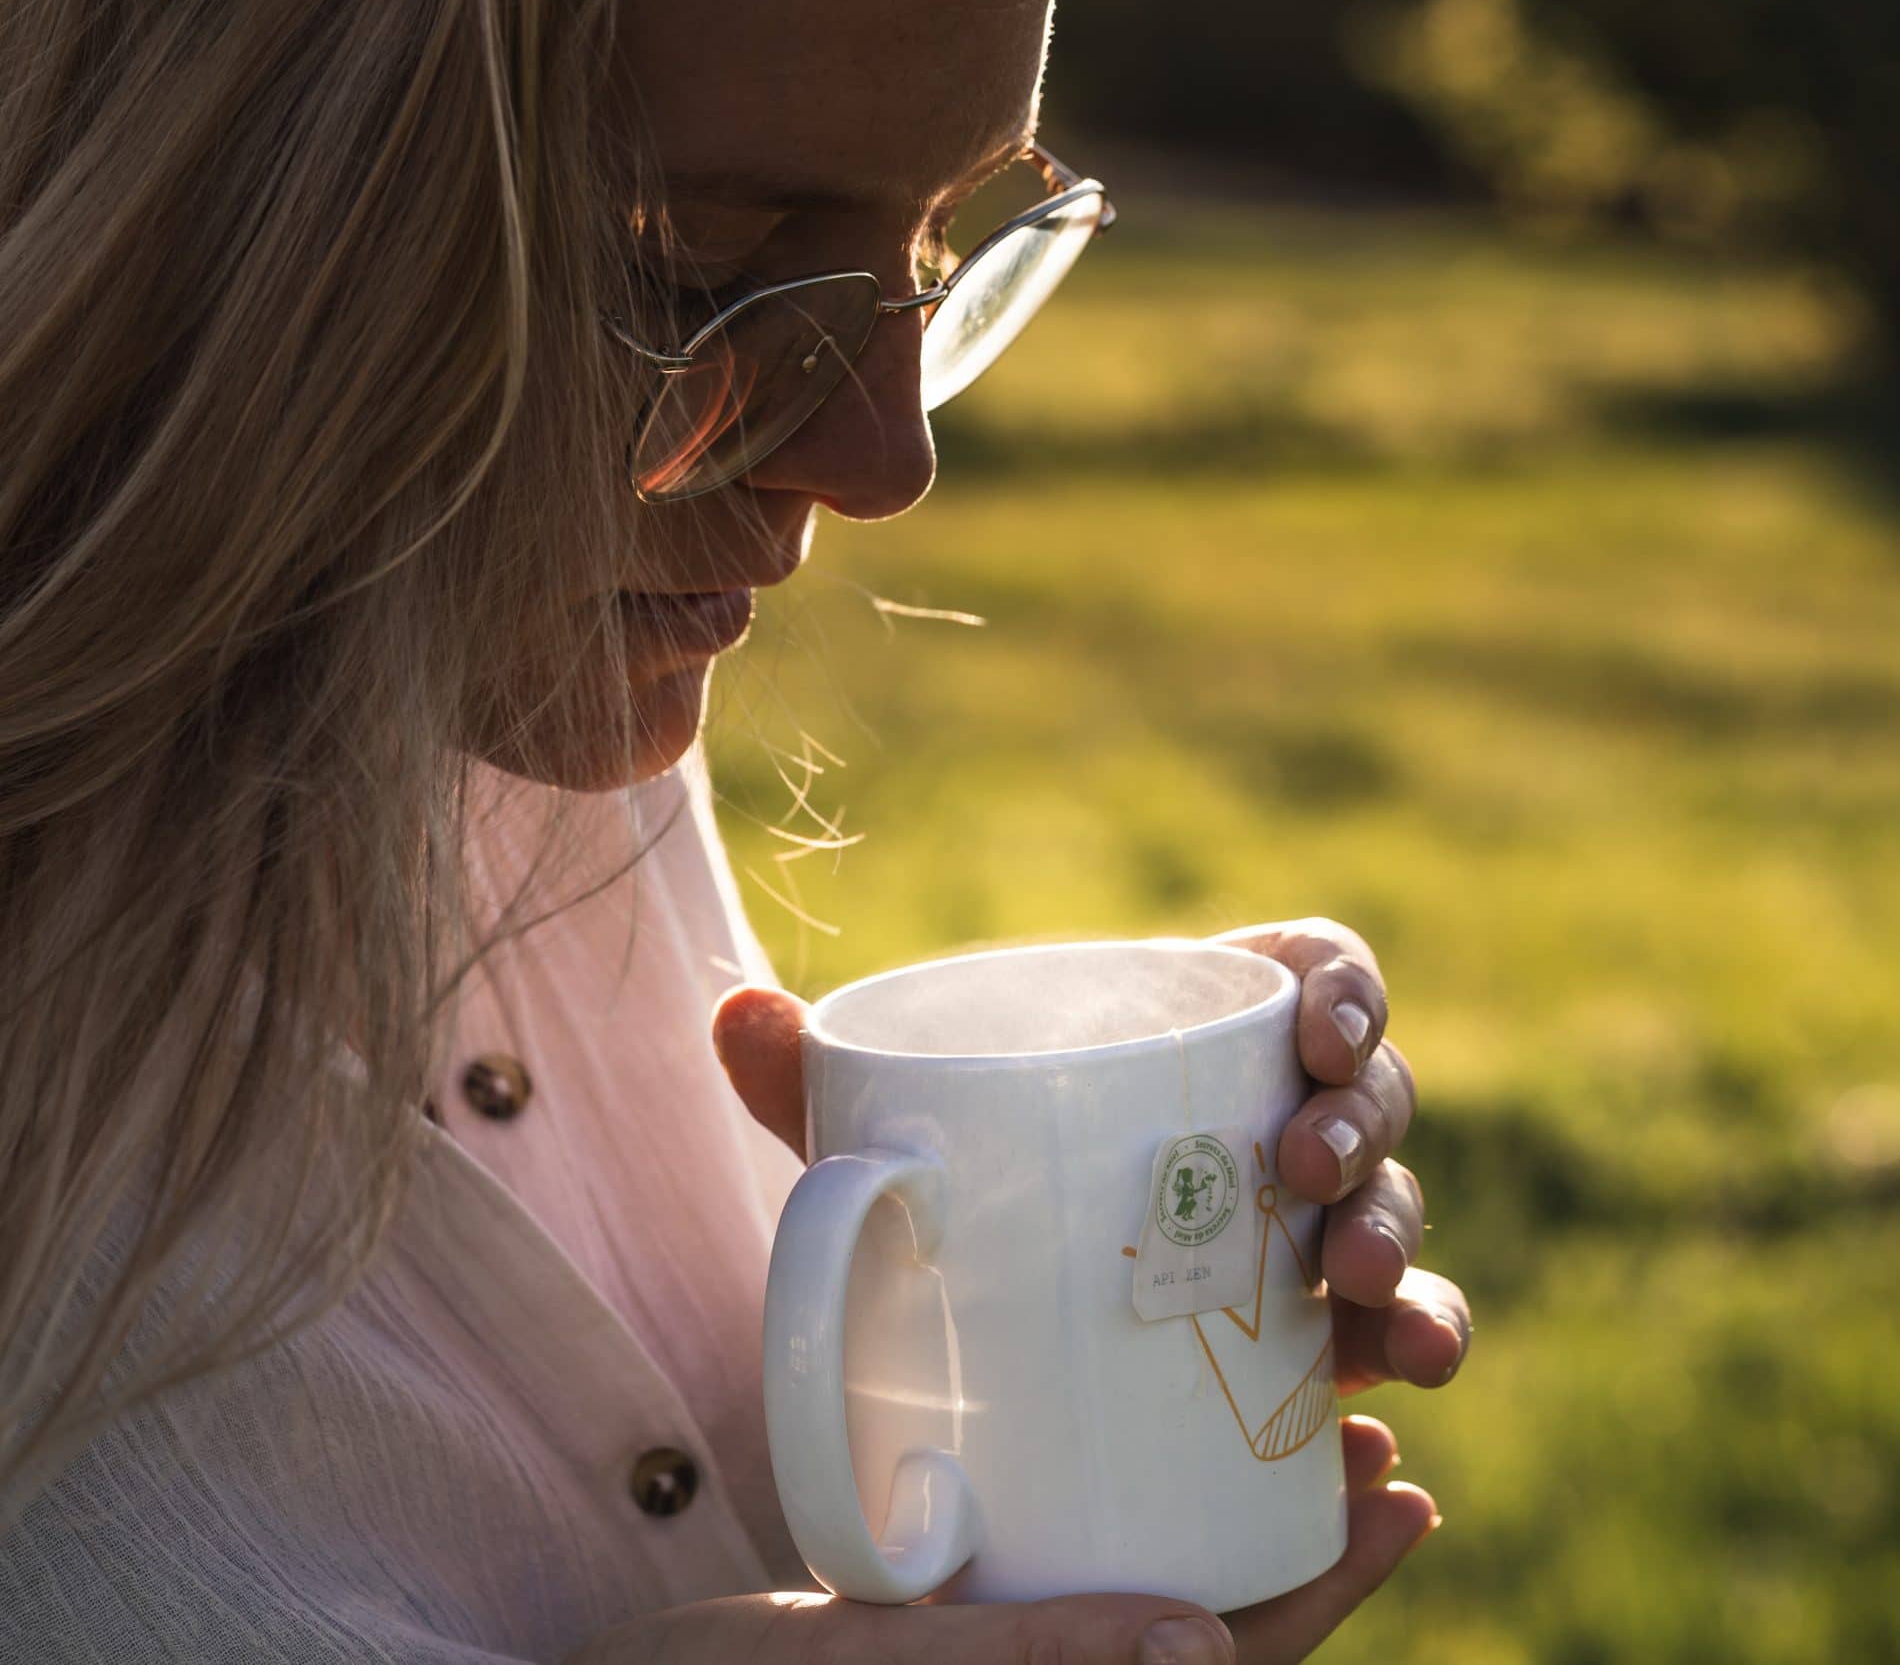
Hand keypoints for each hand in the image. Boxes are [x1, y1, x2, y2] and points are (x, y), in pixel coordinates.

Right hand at [562, 1418, 1418, 1660]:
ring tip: (1291, 1425)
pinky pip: (1067, 1578)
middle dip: (1300, 1543)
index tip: (1405, 1491)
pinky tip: (1134, 1445)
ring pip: (1147, 1601)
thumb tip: (1211, 1653)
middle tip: (1370, 1435)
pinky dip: (1127, 1515)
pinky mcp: (940, 1623)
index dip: (1328, 1592)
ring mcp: (991, 1657)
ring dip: (1228, 1521)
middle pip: (1213, 1630)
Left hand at [711, 917, 1466, 1660]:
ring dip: (1400, 1251)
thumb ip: (820, 1087)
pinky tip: (1396, 1423)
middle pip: (1372, 1101)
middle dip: (1363, 1131)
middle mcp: (1284, 1125)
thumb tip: (732, 1014)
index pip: (1319, 980)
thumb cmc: (966, 1194)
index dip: (1343, 993)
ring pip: (1396, 1220)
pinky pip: (1396, 1339)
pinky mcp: (1323, 1336)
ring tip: (1359, 1297)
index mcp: (1210, 1039)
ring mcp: (1315, 1233)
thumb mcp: (897, 1149)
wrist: (993, 1345)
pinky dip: (1413, 1359)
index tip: (1308, 1035)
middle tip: (1300, 1175)